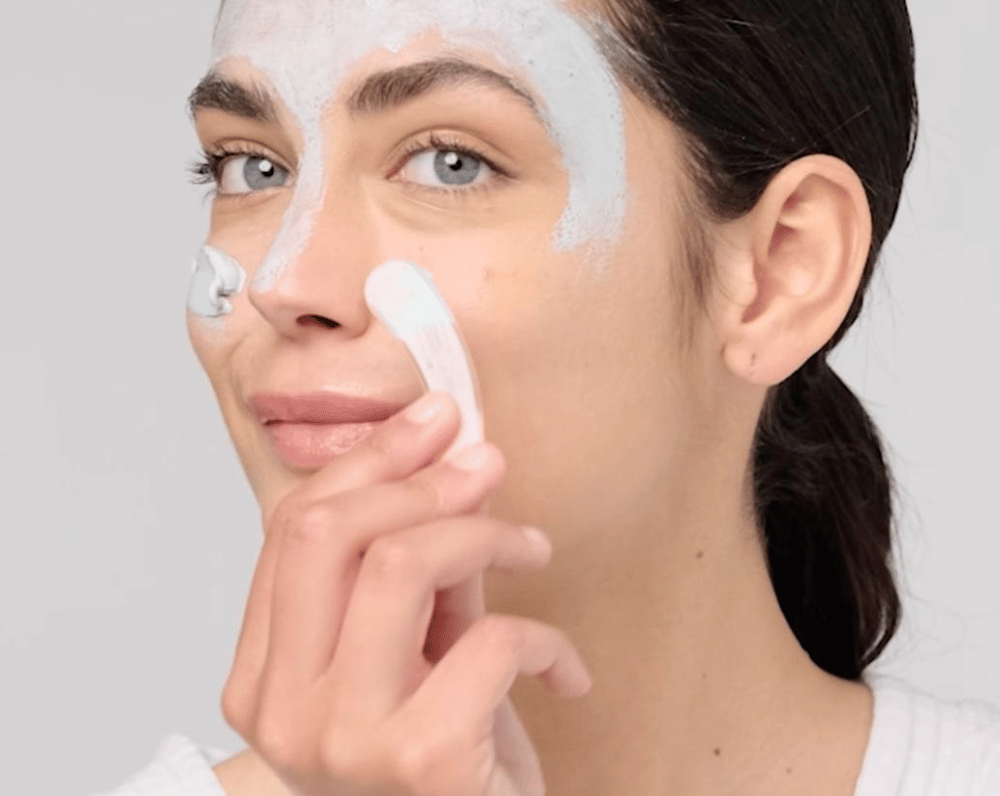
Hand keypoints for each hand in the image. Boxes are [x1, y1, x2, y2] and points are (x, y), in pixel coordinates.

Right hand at [221, 391, 591, 795]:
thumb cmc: (448, 762)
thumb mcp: (419, 650)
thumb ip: (424, 564)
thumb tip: (454, 457)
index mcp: (261, 677)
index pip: (295, 529)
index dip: (371, 459)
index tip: (433, 421)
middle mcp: (281, 710)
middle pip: (329, 531)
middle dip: (420, 476)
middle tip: (486, 461)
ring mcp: (340, 740)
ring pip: (398, 564)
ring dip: (484, 534)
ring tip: (532, 547)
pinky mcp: (419, 764)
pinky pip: (490, 640)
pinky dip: (543, 638)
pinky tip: (563, 667)